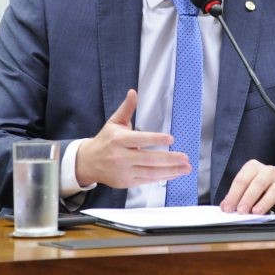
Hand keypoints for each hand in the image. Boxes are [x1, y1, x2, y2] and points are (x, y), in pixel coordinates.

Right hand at [75, 89, 191, 187]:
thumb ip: (126, 109)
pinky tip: (174, 174)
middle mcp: (121, 156)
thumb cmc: (105, 140)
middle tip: (185, 157)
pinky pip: (147, 180)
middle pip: (148, 159)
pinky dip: (162, 177)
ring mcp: (124, 171)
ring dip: (170, 171)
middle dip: (169, 159)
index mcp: (119, 140)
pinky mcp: (126, 182)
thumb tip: (133, 92)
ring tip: (186, 168)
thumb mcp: (114, 122)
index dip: (155, 139)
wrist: (88, 162)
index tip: (170, 139)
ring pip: (150, 172)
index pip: (140, 139)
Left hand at [219, 160, 274, 214]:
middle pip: (257, 184)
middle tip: (241, 211)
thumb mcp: (247, 186)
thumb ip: (236, 195)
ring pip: (273, 190)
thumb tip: (225, 206)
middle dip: (247, 198)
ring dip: (264, 202)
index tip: (228, 208)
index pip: (241, 180)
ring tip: (256, 212)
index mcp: (253, 167)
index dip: (233, 195)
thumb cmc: (262, 186)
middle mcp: (268, 171)